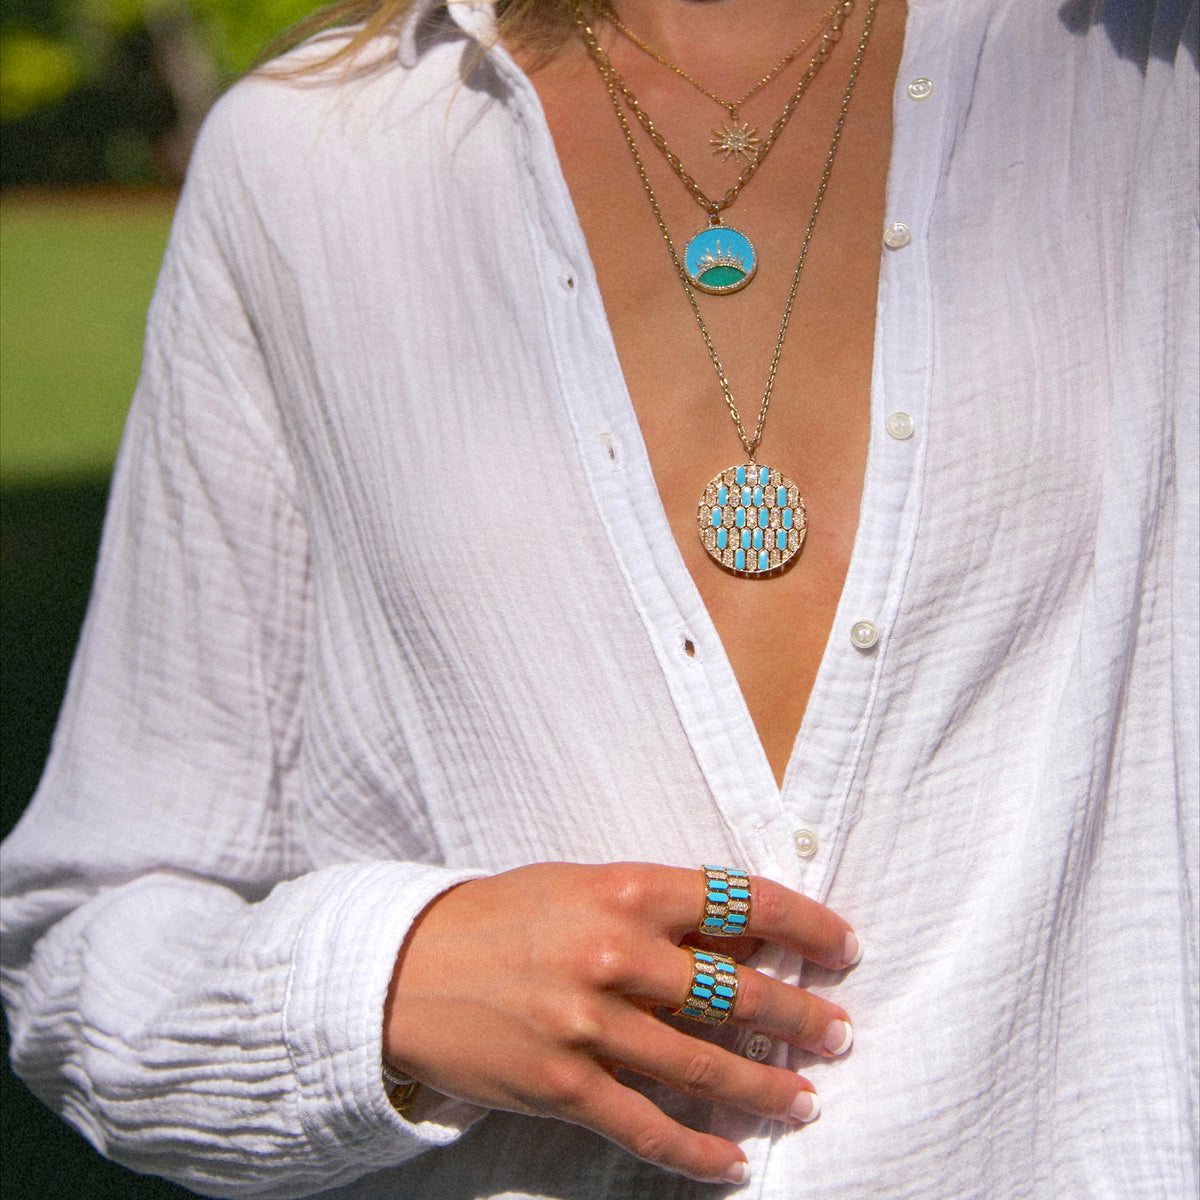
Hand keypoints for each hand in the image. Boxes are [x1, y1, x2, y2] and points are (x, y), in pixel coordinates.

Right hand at [383, 862, 857, 1185]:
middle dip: (802, 1017)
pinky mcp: (565, 1085)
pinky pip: (649, 1126)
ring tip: (806, 1097)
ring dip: (767, 1087)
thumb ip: (659, 913)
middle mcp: (616, 954)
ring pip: (706, 1066)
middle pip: (738, 992)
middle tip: (840, 1033)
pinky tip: (734, 1162)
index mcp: (625, 889)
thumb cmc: (501, 916)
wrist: (406, 967)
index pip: (743, 902)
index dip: (806, 925)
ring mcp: (590, 1024)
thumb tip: (743, 943)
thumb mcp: (581, 887)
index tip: (843, 947)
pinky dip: (699, 1151)